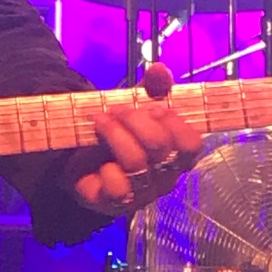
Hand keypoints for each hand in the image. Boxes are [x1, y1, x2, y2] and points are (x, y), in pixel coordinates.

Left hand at [64, 62, 202, 219]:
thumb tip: (160, 68)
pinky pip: (118, 188)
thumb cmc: (119, 134)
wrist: (80, 160)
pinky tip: (100, 163)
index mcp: (175, 153)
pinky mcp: (115, 203)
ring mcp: (141, 191)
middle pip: (159, 145)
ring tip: (99, 121)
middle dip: (135, 119)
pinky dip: (107, 171)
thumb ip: (152, 88)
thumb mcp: (137, 106)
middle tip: (116, 109)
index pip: (191, 142)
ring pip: (136, 162)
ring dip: (115, 134)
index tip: (154, 107)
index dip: (173, 121)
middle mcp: (163, 175)